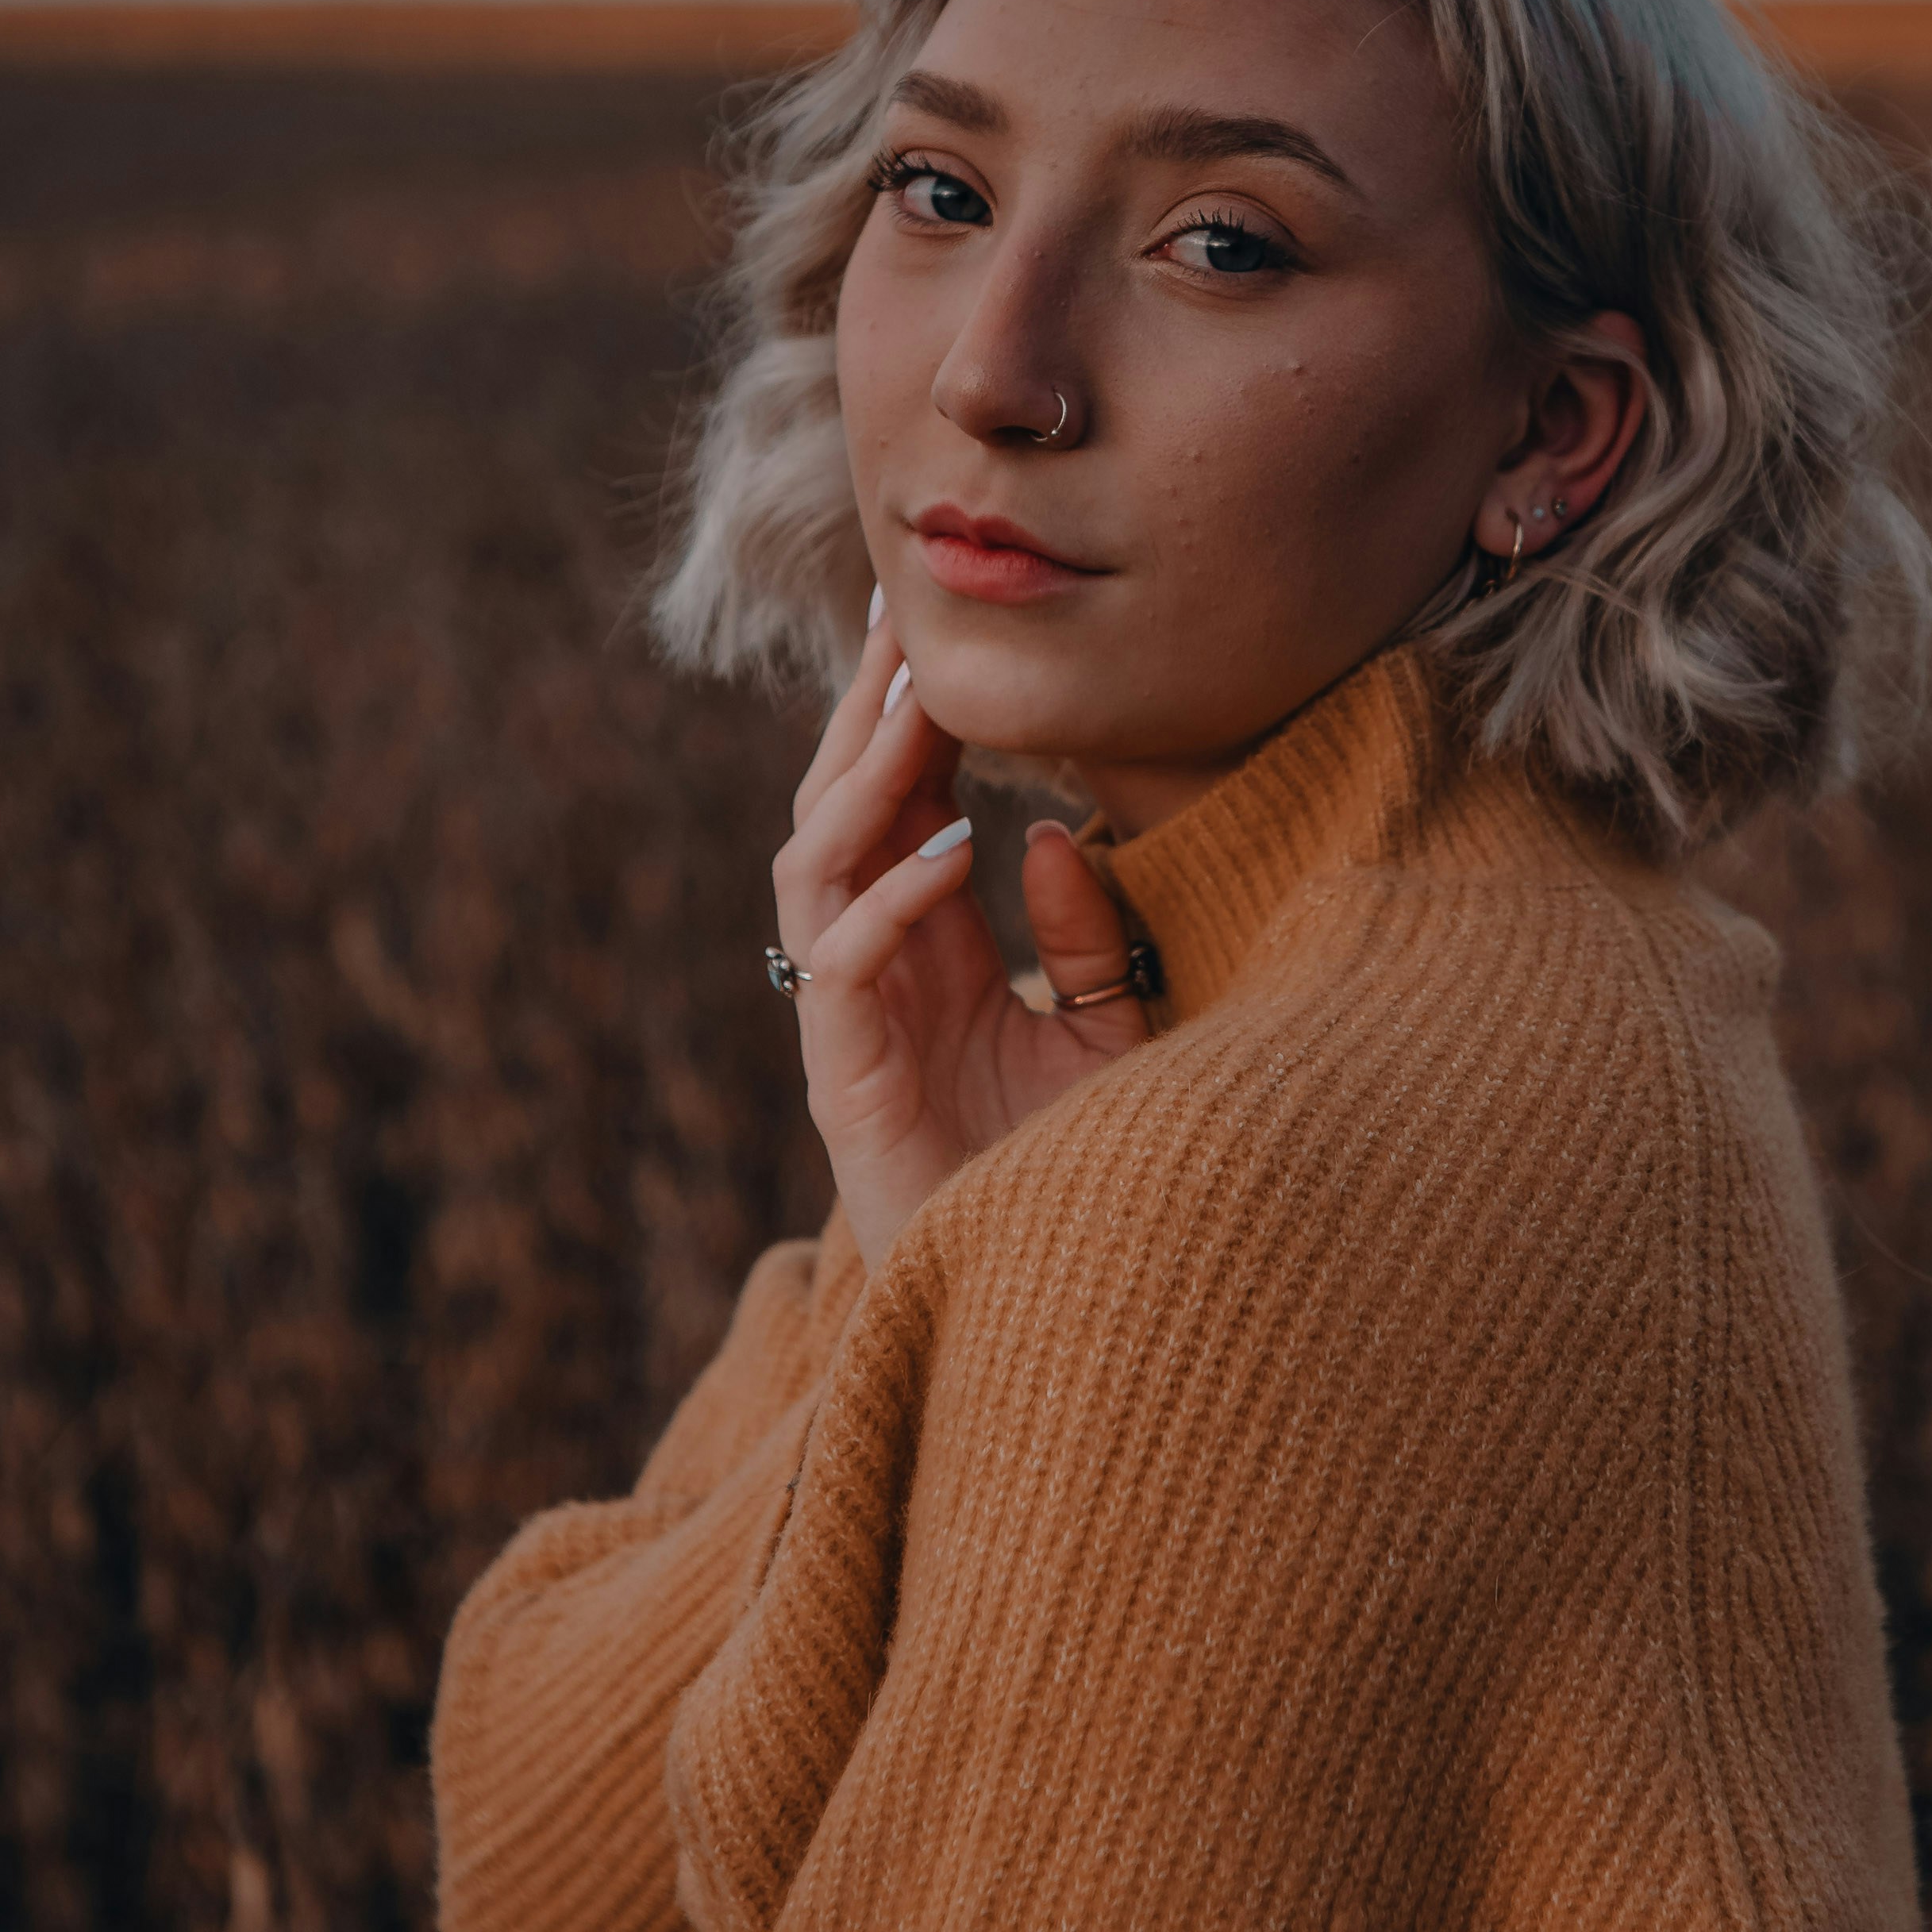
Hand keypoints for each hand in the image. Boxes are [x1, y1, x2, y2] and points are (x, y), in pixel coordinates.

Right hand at [772, 601, 1153, 1265]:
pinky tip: (947, 858)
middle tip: (903, 625)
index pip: (902, 806)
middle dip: (867, 719)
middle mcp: (877, 969)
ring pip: (815, 870)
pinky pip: (839, 970)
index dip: (915, 721)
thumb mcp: (1116, 1038)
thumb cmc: (1074, 1173)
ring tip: (912, 713)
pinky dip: (886, 907)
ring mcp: (851, 1022)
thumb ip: (1093, 940)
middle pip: (842, 813)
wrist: (1042, 1306)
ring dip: (860, 787)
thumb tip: (1062, 832)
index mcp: (933, 948)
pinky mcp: (844, 1083)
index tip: (947, 633)